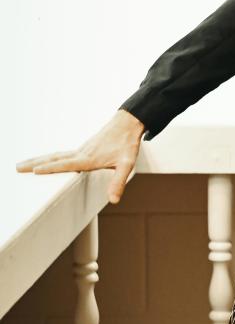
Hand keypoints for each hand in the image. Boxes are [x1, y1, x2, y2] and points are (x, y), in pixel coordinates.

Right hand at [16, 109, 145, 204]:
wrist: (128, 123)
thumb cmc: (127, 144)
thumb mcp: (126, 164)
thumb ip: (118, 182)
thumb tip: (114, 200)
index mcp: (89, 159)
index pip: (66, 164)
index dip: (50, 168)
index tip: (34, 171)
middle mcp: (81, 153)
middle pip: (53, 158)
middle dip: (34, 163)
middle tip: (17, 167)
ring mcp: (81, 149)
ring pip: (55, 155)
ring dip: (38, 160)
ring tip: (23, 165)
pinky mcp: (83, 148)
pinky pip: (61, 154)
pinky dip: (49, 158)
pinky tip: (46, 161)